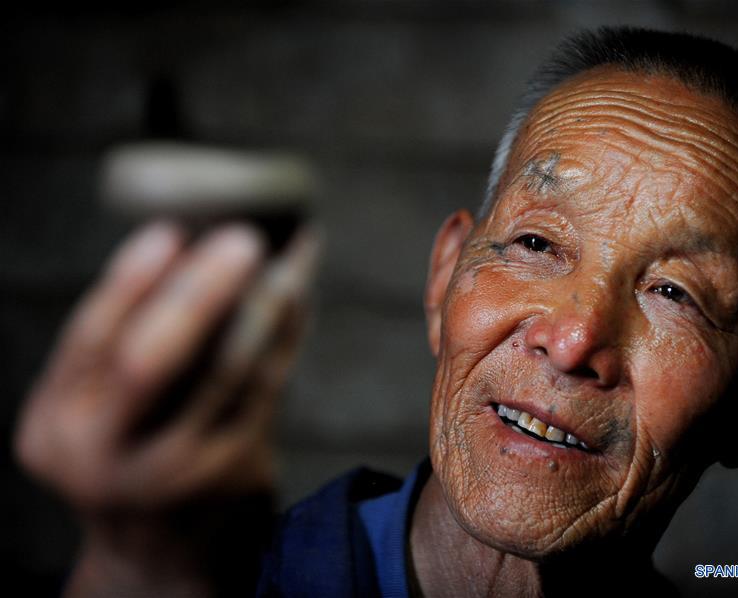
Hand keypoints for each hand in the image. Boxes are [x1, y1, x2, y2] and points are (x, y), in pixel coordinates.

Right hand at [14, 220, 317, 595]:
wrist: (161, 552)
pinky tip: (298, 295)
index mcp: (57, 430)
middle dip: (199, 292)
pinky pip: (269, 384)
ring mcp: (179, 473)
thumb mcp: (94, 415)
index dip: (128, 282)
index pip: (89, 342)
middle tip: (244, 237)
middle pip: (152, 362)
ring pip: (229, 370)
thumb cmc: (127, 454)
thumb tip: (185, 246)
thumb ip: (116, 352)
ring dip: (265, 303)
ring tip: (289, 255)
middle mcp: (110, 458)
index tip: (169, 231)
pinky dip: (286, 332)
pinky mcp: (237, 474)